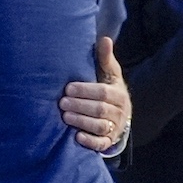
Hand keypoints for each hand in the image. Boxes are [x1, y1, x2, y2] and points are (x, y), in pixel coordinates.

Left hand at [60, 37, 130, 152]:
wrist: (120, 116)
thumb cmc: (109, 90)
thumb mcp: (110, 74)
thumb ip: (105, 58)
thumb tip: (104, 39)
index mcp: (119, 94)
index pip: (103, 92)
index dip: (85, 90)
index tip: (68, 88)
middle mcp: (120, 112)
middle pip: (100, 109)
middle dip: (80, 106)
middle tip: (62, 103)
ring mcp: (115, 128)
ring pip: (99, 126)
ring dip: (81, 121)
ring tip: (65, 117)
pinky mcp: (109, 141)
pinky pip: (101, 143)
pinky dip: (90, 141)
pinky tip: (77, 137)